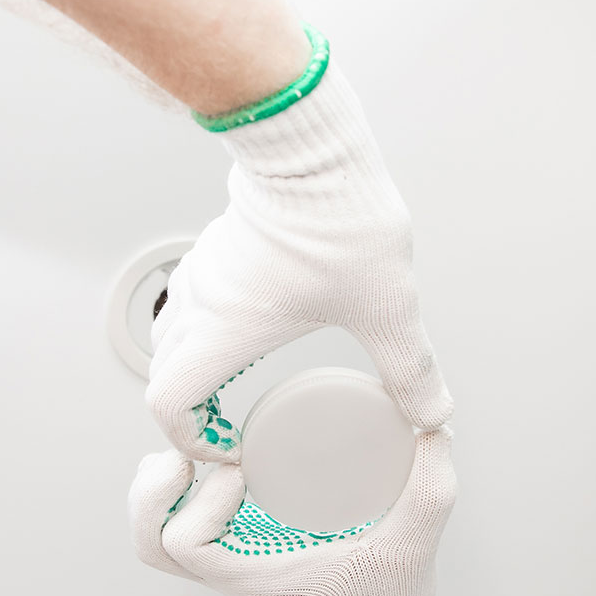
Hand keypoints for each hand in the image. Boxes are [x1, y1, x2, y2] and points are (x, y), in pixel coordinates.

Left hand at [128, 423, 457, 595]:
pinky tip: (197, 457)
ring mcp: (220, 562)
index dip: (199, 503)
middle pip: (152, 542)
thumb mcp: (413, 547)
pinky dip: (170, 494)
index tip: (239, 472)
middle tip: (194, 453)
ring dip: (155, 492)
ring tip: (190, 450)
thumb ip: (431, 490)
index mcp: (254, 576)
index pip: (187, 545)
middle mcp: (227, 573)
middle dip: (157, 495)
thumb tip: (436, 428)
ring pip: (152, 535)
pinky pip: (169, 526)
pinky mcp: (224, 547)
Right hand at [146, 56, 453, 465]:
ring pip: (169, 339)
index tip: (231, 446)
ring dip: (192, 369)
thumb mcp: (385, 309)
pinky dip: (203, 331)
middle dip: (191, 412)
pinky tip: (251, 324)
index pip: (168, 406)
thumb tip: (433, 412)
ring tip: (234, 381)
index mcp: (225, 333)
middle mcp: (201, 306)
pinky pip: (189, 303)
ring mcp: (202, 275)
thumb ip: (409, 369)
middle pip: (162, 378)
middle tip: (229, 425)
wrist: (315, 148)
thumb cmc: (337, 220)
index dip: (191, 440)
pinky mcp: (216, 249)